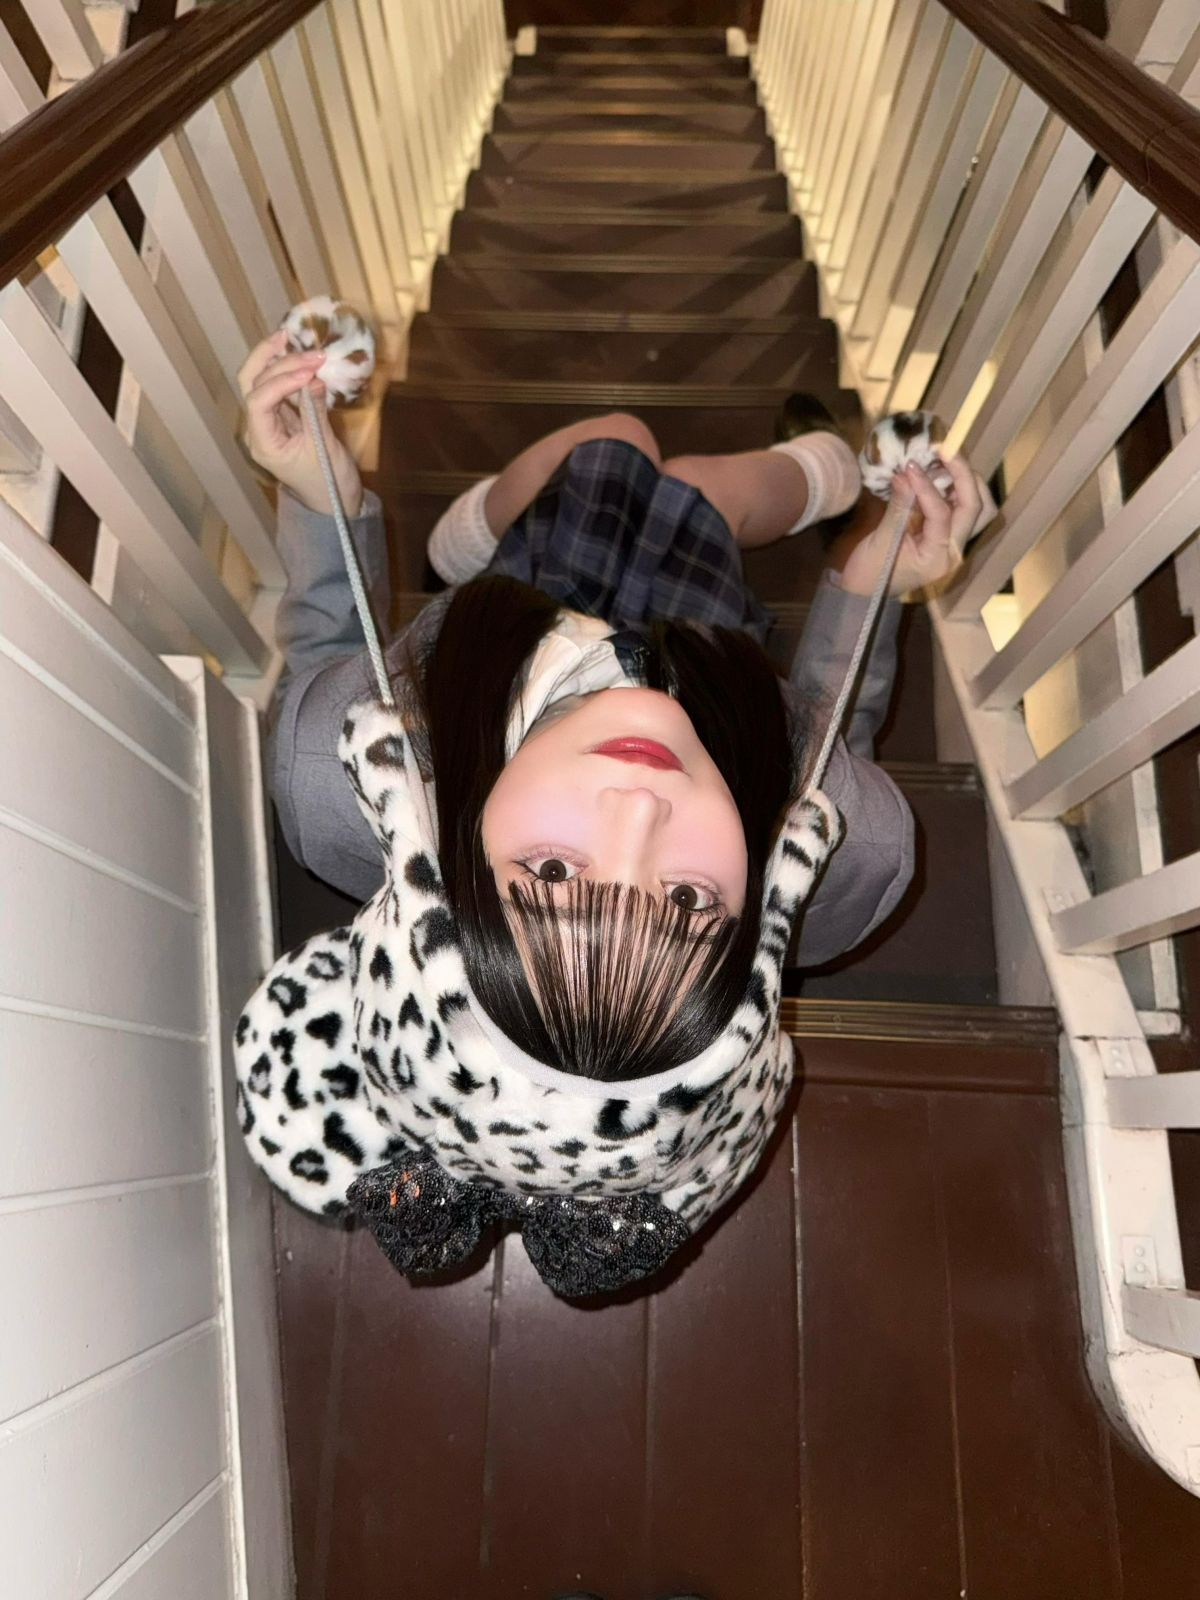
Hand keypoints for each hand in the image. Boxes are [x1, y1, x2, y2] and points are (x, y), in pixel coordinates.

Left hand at [239, 330, 363, 516]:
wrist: (334, 504)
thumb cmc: (328, 484)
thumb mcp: (324, 448)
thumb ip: (315, 412)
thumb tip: (313, 377)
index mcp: (264, 444)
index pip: (259, 401)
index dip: (281, 381)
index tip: (310, 371)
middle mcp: (259, 430)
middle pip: (250, 384)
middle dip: (271, 359)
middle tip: (297, 342)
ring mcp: (269, 422)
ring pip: (260, 381)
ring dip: (276, 358)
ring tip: (294, 339)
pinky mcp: (282, 417)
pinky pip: (277, 387)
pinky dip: (288, 369)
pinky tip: (300, 355)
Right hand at [837, 454, 984, 597]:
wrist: (864, 594)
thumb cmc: (869, 572)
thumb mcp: (882, 539)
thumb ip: (899, 506)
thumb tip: (906, 473)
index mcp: (939, 557)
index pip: (943, 513)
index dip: (928, 485)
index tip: (911, 464)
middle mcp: (954, 551)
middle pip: (977, 508)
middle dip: (964, 476)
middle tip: (943, 452)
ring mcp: (953, 545)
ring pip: (978, 508)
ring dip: (966, 481)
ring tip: (944, 462)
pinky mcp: (946, 537)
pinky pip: (962, 509)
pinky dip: (956, 489)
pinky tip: (939, 474)